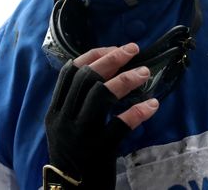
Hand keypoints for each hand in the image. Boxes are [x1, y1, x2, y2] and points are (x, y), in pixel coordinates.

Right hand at [44, 43, 158, 188]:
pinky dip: (137, 112)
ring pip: (100, 95)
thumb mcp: (64, 129)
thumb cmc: (74, 159)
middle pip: (86, 78)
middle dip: (112, 59)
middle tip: (133, 50)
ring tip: (145, 73)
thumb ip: (75, 105)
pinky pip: (119, 126)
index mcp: (55, 112)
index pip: (69, 72)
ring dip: (125, 80)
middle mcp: (64, 119)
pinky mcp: (98, 150)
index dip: (92, 55)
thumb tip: (103, 76)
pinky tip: (151, 104)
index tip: (113, 48)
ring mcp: (80, 135)